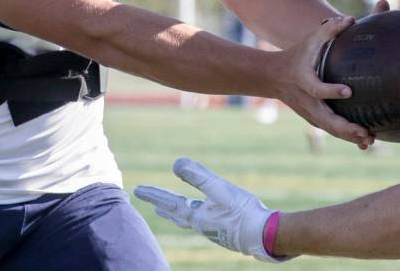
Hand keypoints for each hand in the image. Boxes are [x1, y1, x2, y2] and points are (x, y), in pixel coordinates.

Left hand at [134, 158, 286, 262]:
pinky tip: (202, 216)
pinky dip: (194, 217)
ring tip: (170, 211)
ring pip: (189, 220)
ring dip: (177, 213)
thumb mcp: (218, 188)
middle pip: (176, 214)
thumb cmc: (241, 211)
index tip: (137, 190)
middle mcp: (200, 225)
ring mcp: (212, 230)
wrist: (262, 235)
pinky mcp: (224, 232)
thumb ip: (197, 176)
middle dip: (163, 206)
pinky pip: (202, 223)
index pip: (169, 202)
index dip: (153, 194)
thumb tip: (175, 164)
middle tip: (151, 203)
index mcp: (196, 215)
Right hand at [276, 16, 373, 149]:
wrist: (274, 76)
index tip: (349, 91)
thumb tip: (351, 19)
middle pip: (326, 119)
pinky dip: (347, 137)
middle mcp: (307, 102)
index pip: (317, 89)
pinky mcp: (315, 119)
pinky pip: (332, 131)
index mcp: (304, 81)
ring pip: (331, 129)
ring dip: (349, 136)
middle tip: (365, 131)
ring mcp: (310, 113)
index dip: (331, 91)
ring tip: (370, 140)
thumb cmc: (297, 54)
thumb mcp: (309, 40)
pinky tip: (365, 142)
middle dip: (345, 127)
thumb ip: (329, 30)